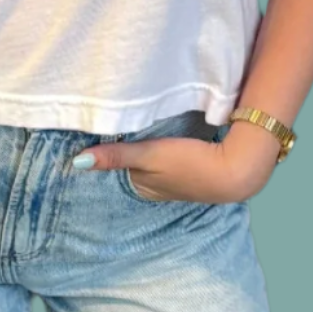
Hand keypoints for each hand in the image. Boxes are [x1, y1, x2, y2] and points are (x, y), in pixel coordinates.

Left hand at [71, 122, 280, 202]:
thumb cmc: (190, 164)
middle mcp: (154, 187)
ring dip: (139, 145)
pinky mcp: (189, 165)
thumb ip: (116, 156)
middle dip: (118, 148)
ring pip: (146, 159)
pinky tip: (156, 131)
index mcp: (142, 188)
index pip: (114, 168)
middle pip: (129, 164)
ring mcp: (173, 178)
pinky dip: (156, 144)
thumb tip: (76, 163)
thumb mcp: (150, 157)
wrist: (236, 168)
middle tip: (102, 123)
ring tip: (125, 122)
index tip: (87, 133)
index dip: (103, 152)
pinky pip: (163, 155)